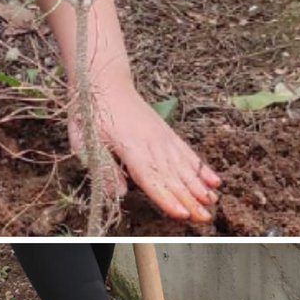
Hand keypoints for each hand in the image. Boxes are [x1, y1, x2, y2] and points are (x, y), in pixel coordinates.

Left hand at [74, 84, 220, 223]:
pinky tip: (214, 181)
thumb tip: (120, 193)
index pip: (151, 178)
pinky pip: (187, 152)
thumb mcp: (85, 139)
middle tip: (205, 219)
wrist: (104, 81)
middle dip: (190, 200)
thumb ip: (102, 167)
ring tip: (213, 203)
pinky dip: (201, 168)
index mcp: (130, 147)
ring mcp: (162, 137)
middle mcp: (151, 143)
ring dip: (199, 186)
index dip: (167, 198)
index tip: (182, 214)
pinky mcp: (166, 133)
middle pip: (172, 176)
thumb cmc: (90, 111)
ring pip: (184, 166)